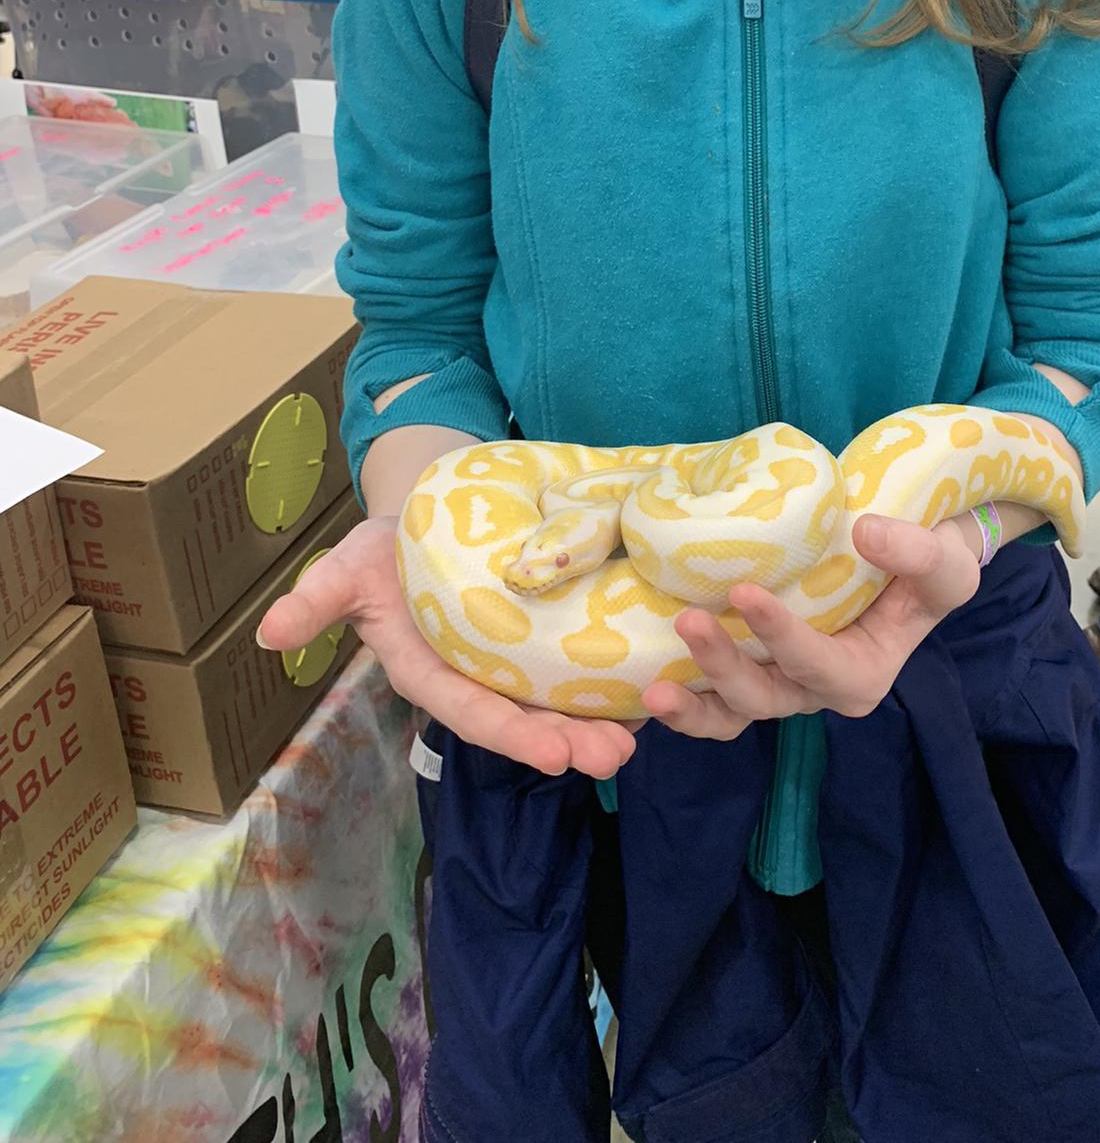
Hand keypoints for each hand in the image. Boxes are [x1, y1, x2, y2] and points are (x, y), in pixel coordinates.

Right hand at [256, 514, 638, 779]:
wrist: (420, 520)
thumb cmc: (382, 549)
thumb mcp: (346, 566)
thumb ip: (315, 600)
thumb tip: (268, 633)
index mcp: (431, 672)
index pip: (473, 711)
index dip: (513, 733)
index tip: (556, 753)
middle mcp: (477, 676)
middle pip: (526, 717)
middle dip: (570, 740)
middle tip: (618, 756)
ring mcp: (513, 662)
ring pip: (558, 700)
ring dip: (599, 720)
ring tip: (646, 733)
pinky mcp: (541, 639)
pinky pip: (577, 666)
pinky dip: (611, 679)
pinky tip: (654, 686)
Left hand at [640, 513, 980, 740]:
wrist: (911, 559)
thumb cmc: (930, 564)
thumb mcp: (946, 561)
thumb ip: (917, 552)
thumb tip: (867, 532)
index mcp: (861, 675)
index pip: (818, 664)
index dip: (781, 635)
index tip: (744, 591)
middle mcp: (814, 690)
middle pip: (763, 697)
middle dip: (723, 667)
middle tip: (688, 622)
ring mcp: (778, 682)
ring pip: (730, 712)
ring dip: (692, 705)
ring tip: (651, 691)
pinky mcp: (750, 663)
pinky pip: (712, 696)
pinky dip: (682, 699)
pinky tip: (639, 686)